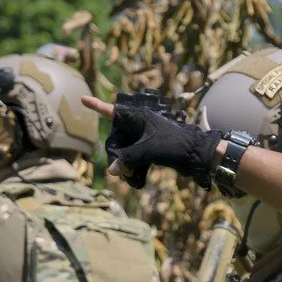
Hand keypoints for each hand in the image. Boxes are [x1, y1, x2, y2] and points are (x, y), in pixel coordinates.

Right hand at [81, 96, 221, 188]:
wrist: (198, 156)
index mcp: (140, 117)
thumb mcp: (149, 150)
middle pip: (117, 139)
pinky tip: (137, 181)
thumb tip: (112, 171)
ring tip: (131, 178)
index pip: (114, 111)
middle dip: (117, 156)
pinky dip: (134, 169)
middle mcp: (141, 125)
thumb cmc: (175, 146)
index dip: (97, 106)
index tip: (83, 99)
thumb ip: (128, 159)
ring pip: (125, 151)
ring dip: (126, 166)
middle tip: (123, 170)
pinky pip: (134, 159)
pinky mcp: (151, 150)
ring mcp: (146, 138)